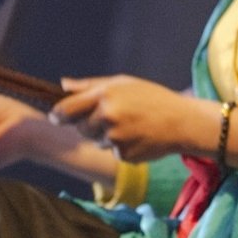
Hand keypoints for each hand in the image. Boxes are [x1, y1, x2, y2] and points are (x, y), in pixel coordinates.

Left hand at [52, 75, 205, 163]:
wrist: (181, 122)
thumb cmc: (151, 98)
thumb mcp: (123, 83)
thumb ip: (90, 85)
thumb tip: (63, 85)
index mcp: (105, 96)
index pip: (66, 109)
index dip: (57, 115)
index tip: (56, 117)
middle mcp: (107, 116)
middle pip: (79, 128)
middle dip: (88, 124)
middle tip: (111, 117)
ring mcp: (114, 138)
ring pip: (95, 141)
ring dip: (105, 136)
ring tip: (129, 125)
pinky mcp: (122, 155)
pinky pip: (111, 152)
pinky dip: (120, 147)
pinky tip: (137, 136)